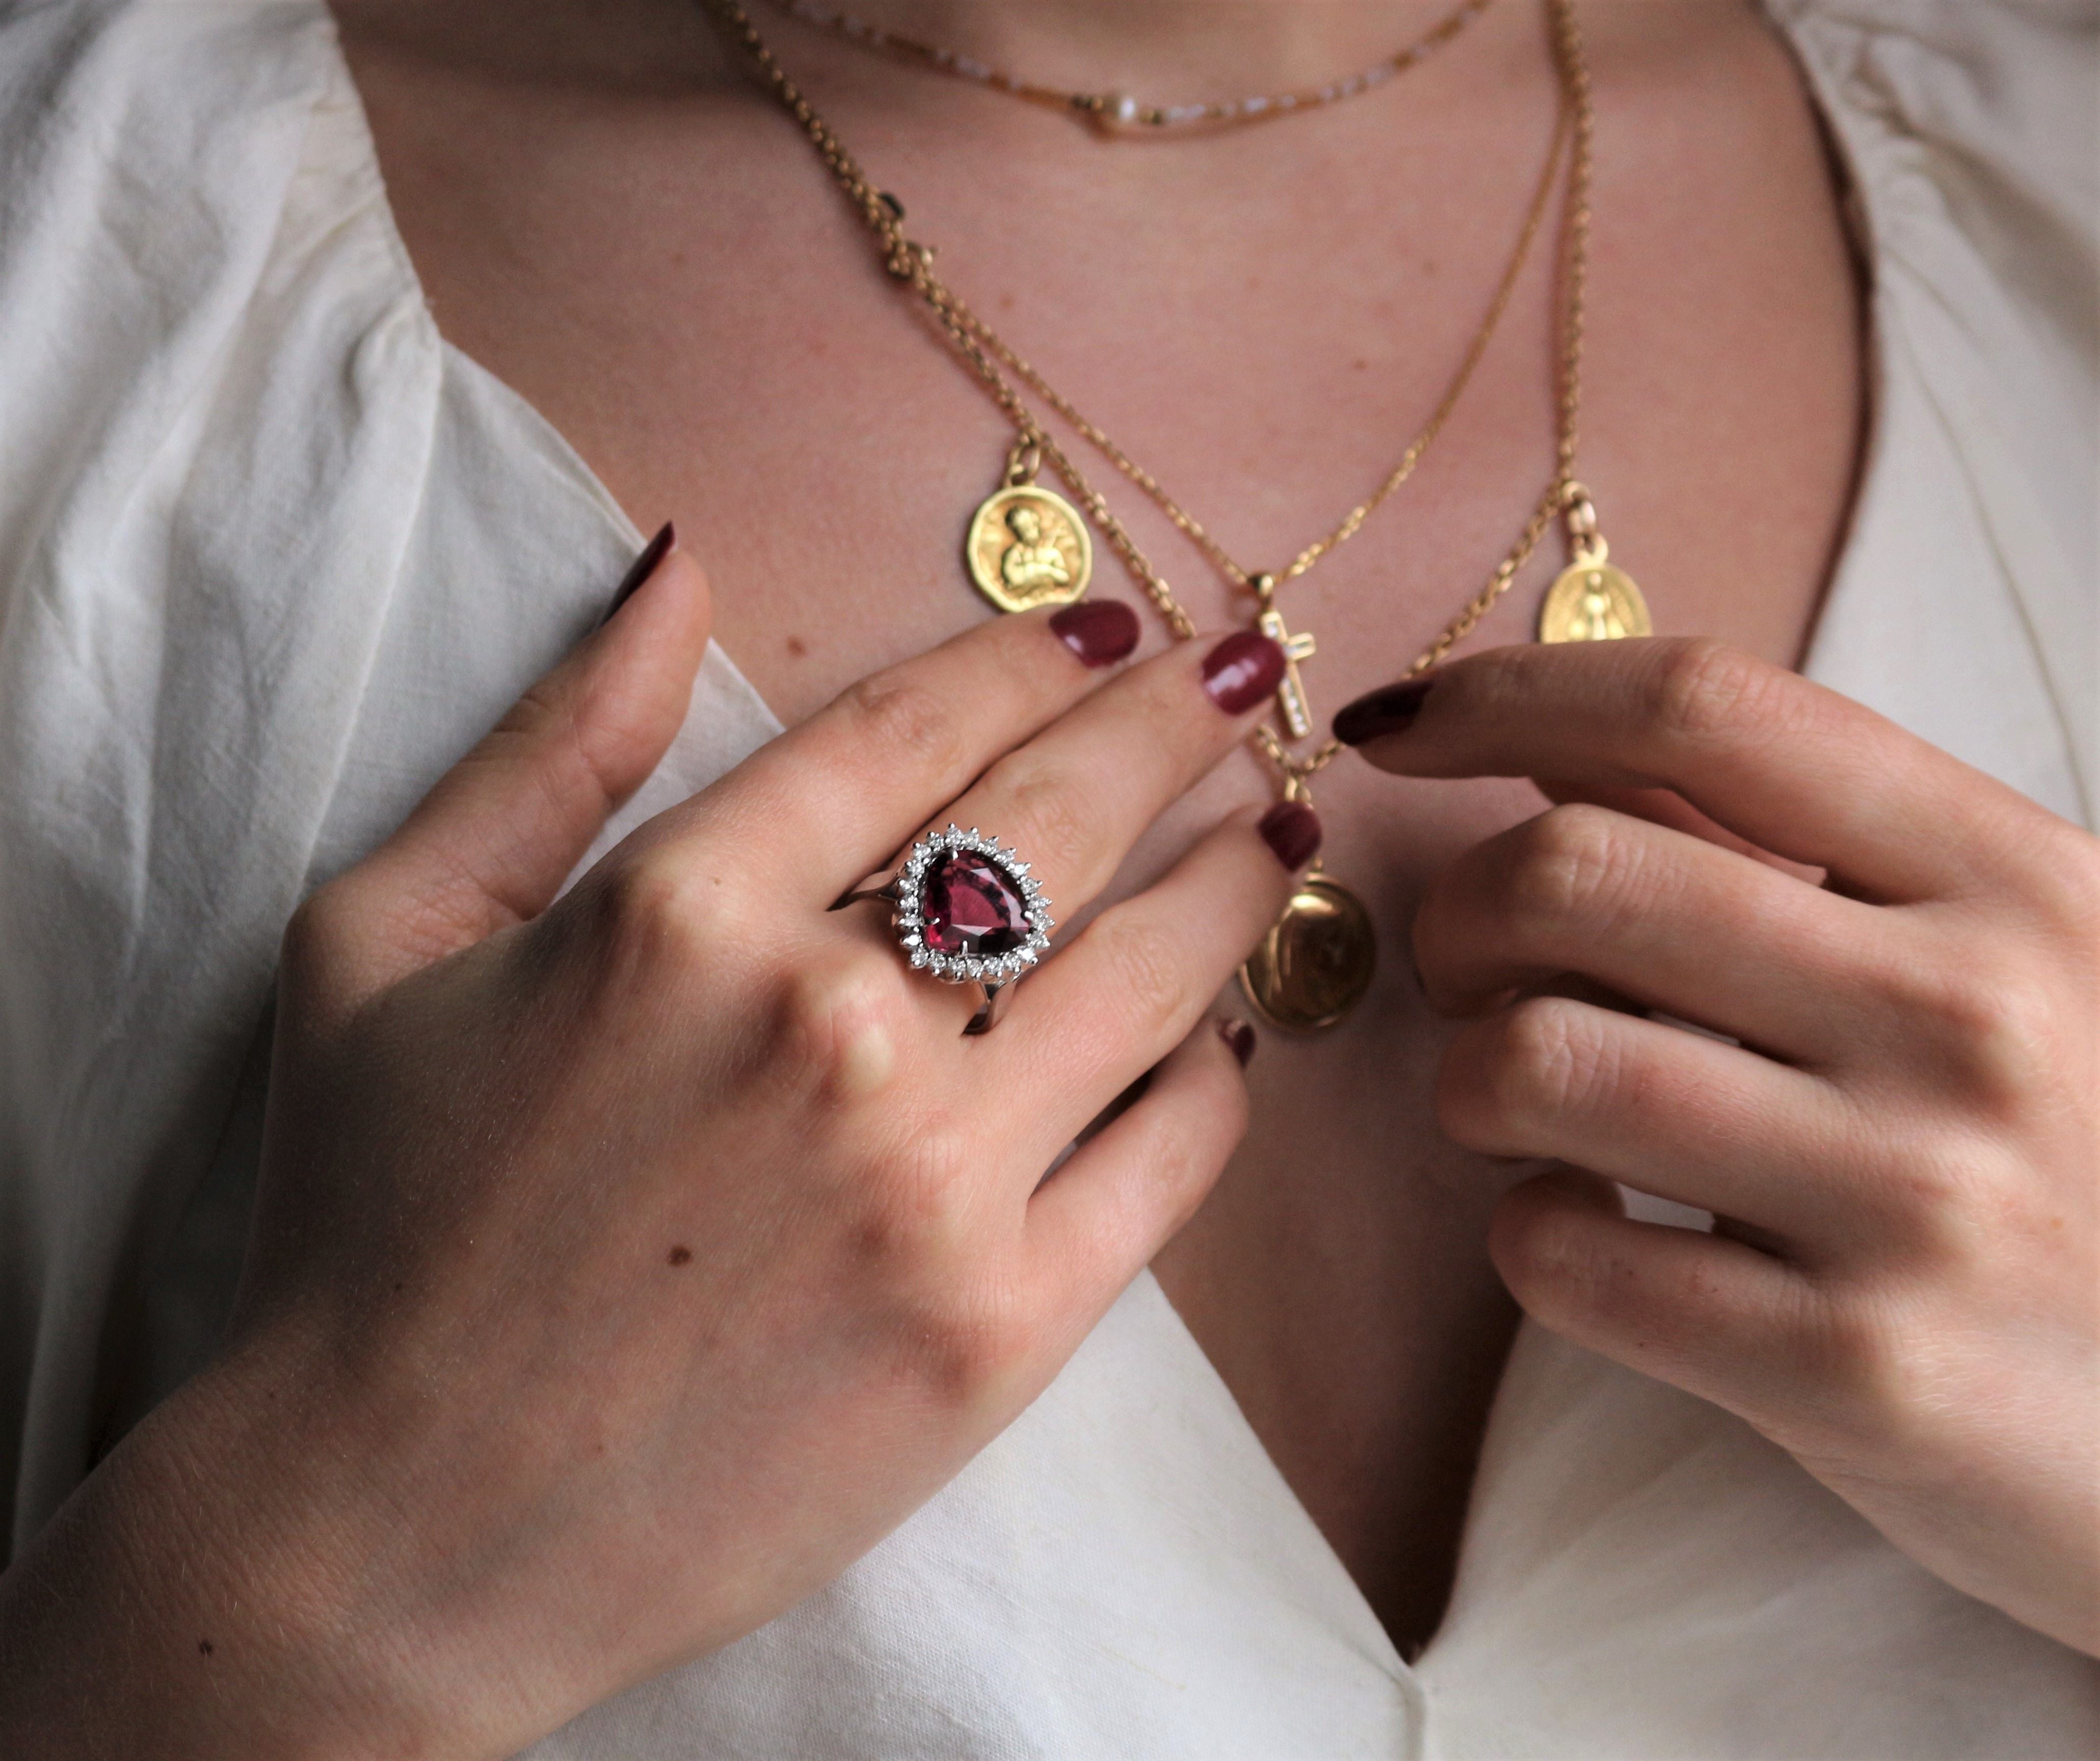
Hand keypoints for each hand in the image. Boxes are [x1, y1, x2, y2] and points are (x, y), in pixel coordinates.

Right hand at [0, 545, 1304, 1759]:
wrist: (394, 1529)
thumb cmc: (370, 1224)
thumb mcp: (384, 942)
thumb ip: (547, 747)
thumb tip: (676, 570)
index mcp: (680, 915)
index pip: (915, 727)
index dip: (1029, 655)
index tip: (1102, 627)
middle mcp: (827, 1027)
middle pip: (1062, 816)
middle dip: (1170, 722)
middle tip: (1232, 675)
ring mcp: (931, 1185)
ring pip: (1153, 973)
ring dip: (1228, 879)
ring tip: (1268, 832)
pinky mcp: (1000, 1330)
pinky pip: (1172, 1157)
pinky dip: (1218, 1076)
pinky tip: (1223, 1032)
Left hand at [1337, 638, 2099, 1655]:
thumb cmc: (2099, 1155)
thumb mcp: (2024, 957)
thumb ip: (1809, 846)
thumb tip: (1556, 750)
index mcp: (2018, 881)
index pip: (1707, 708)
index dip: (1507, 693)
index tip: (1400, 727)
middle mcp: (1972, 1020)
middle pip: (1575, 873)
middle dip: (1459, 914)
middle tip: (1474, 967)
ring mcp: (1918, 1203)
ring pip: (1535, 1063)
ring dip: (1470, 1078)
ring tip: (1521, 1106)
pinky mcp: (1857, 1375)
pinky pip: (1565, 1259)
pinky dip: (1528, 1231)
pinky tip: (1585, 1226)